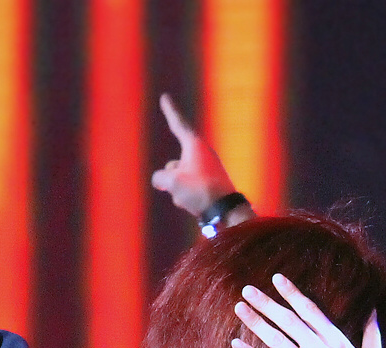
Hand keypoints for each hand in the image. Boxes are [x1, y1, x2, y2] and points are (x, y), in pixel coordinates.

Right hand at [151, 93, 239, 217]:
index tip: (165, 97)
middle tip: (184, 190)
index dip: (170, 111)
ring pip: (179, 178)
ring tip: (192, 198)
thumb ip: (161, 177)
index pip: (178, 124)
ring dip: (178, 190)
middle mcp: (202, 154)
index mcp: (195, 145)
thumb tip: (161, 179)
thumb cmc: (200, 191)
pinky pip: (188, 189)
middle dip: (172, 180)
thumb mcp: (172, 182)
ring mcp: (206, 170)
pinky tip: (196, 206)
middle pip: (174, 164)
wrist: (225, 211)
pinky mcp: (209, 185)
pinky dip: (186, 197)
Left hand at [231, 274, 384, 347]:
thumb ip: (372, 334)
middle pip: (287, 320)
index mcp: (337, 339)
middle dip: (266, 303)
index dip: (291, 293)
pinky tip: (236, 343)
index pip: (310, 309)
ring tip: (239, 308)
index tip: (276, 279)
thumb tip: (373, 312)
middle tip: (247, 290)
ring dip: (255, 322)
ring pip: (275, 339)